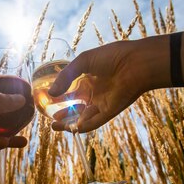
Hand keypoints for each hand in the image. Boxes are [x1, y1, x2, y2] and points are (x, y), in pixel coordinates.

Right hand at [48, 37, 162, 132]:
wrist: (135, 63)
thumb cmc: (112, 56)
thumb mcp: (83, 61)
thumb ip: (66, 76)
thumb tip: (51, 93)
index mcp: (90, 80)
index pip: (72, 93)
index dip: (60, 98)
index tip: (48, 101)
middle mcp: (95, 93)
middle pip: (76, 109)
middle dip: (63, 115)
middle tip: (50, 119)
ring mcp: (102, 104)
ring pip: (82, 119)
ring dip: (69, 124)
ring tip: (54, 125)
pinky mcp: (109, 112)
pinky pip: (93, 123)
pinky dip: (82, 127)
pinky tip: (70, 127)